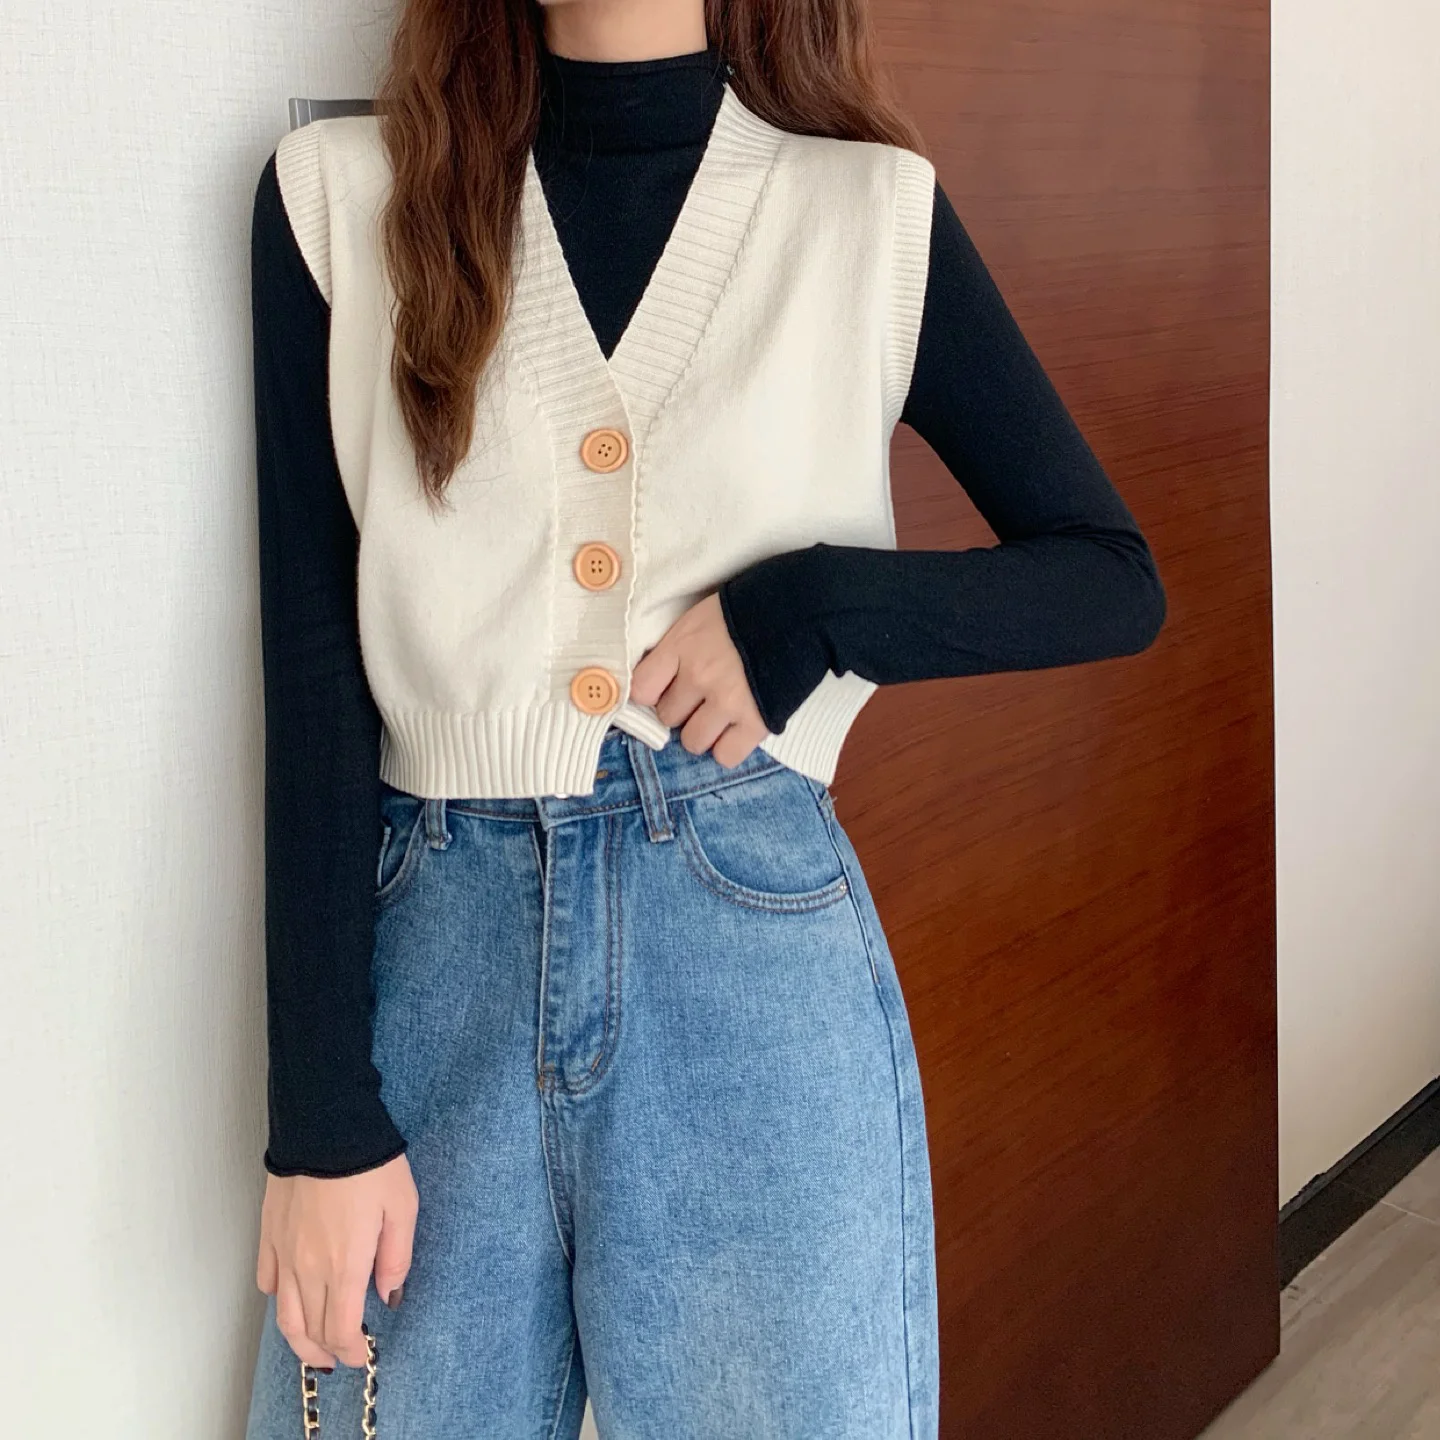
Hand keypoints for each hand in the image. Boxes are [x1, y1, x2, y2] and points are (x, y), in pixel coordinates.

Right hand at [256, 1152, 417, 1369]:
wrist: (326, 1127)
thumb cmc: (372, 1164)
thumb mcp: (403, 1209)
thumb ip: (396, 1258)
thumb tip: (389, 1295)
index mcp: (344, 1266)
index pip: (341, 1330)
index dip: (351, 1351)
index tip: (362, 1355)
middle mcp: (309, 1268)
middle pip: (311, 1329)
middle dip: (327, 1351)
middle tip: (342, 1355)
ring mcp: (284, 1253)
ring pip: (285, 1315)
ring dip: (299, 1338)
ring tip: (313, 1346)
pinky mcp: (269, 1234)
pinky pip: (268, 1281)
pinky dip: (279, 1299)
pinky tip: (291, 1298)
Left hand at [629, 592, 768, 767]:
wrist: (804, 609)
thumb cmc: (753, 607)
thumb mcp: (704, 615)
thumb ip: (681, 645)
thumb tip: (663, 676)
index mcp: (682, 646)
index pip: (641, 689)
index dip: (652, 693)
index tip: (664, 689)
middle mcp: (699, 676)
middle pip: (667, 717)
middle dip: (682, 710)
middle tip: (702, 698)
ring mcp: (727, 702)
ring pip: (693, 742)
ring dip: (703, 732)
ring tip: (720, 716)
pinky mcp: (757, 722)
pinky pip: (726, 756)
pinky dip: (729, 747)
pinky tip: (738, 730)